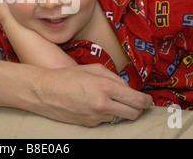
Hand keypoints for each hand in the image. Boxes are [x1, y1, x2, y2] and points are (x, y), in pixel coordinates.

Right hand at [31, 63, 152, 126]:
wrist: (45, 91)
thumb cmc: (68, 76)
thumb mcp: (93, 69)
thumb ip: (114, 78)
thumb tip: (128, 88)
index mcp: (106, 87)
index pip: (137, 100)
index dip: (146, 101)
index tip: (147, 101)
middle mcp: (103, 104)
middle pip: (133, 114)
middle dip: (137, 109)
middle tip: (134, 103)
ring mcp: (96, 117)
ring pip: (119, 118)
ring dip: (119, 111)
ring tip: (108, 100)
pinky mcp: (89, 125)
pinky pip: (105, 121)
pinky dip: (105, 114)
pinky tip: (94, 105)